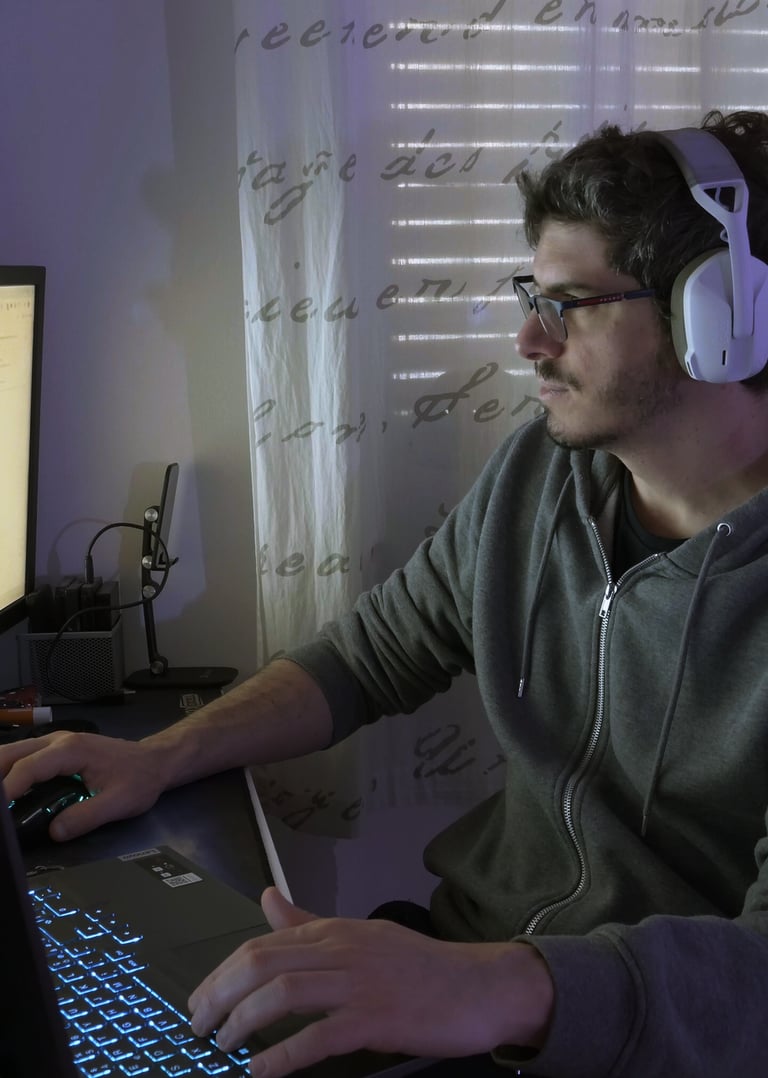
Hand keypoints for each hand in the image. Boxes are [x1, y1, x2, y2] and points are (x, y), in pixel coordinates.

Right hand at [0, 730, 167, 839]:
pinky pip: (23, 758)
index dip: (7, 789)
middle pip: (11, 753)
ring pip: (13, 752)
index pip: (28, 767)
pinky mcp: (54, 751)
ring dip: (0, 774)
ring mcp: (55, 743)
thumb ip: (86, 817)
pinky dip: (8, 772)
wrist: (154, 761)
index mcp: (72, 750)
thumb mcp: (119, 802)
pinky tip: (7, 794)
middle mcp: (58, 741)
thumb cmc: (140, 778)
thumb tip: (55, 832)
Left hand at [188, 888, 552, 1076]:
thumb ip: (309, 923)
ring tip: (222, 1047)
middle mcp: (341, 950)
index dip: (222, 972)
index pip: (263, 943)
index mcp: (335, 930)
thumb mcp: (361, 935)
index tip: (201, 999)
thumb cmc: (419, 966)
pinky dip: (283, 1054)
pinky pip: (318, 1036)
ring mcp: (359, 983)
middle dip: (219, 995)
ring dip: (242, 1023)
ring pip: (283, 995)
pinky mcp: (376, 1019)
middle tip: (197, 1025)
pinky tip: (260, 1070)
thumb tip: (267, 898)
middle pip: (262, 964)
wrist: (478, 986)